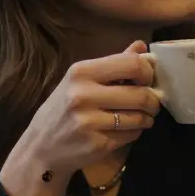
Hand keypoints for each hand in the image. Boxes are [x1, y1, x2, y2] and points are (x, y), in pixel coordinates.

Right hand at [8, 40, 160, 180]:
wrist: (41, 148)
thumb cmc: (63, 109)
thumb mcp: (81, 80)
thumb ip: (113, 63)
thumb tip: (142, 47)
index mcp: (82, 72)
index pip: (132, 64)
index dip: (148, 72)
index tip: (147, 80)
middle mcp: (83, 95)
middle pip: (141, 94)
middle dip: (153, 100)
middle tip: (152, 103)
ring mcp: (89, 121)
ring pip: (140, 117)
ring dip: (146, 118)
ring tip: (140, 117)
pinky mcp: (97, 144)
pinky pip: (132, 135)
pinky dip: (135, 132)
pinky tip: (125, 130)